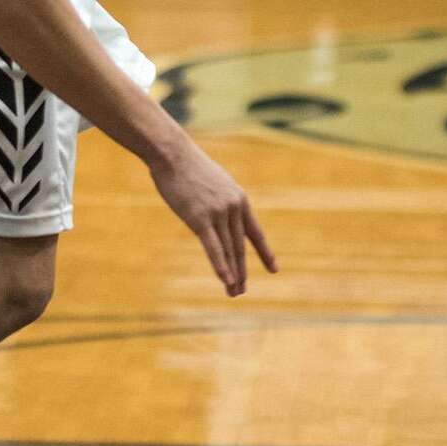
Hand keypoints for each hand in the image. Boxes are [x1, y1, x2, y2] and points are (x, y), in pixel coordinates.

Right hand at [150, 138, 275, 296]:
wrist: (172, 153)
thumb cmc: (188, 165)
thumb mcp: (213, 181)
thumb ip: (220, 200)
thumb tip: (220, 216)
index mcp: (239, 198)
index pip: (255, 232)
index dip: (264, 252)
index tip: (274, 269)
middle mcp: (233, 207)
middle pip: (240, 247)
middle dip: (242, 271)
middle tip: (242, 290)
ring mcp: (218, 213)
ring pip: (229, 250)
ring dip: (232, 274)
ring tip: (234, 292)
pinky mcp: (200, 218)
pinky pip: (213, 247)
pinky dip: (221, 266)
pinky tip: (226, 280)